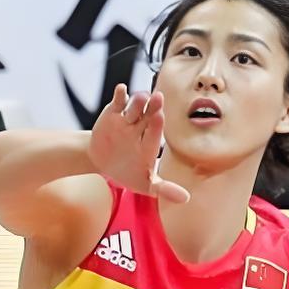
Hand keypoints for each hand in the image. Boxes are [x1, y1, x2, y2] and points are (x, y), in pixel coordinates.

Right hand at [89, 84, 189, 203]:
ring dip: (137, 101)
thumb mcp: (145, 184)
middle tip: (157, 98)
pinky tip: (122, 89)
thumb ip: (164, 189)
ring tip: (140, 97)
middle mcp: (141, 128)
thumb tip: (186, 199)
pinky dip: (120, 95)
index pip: (155, 131)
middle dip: (152, 107)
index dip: (156, 124)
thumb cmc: (127, 173)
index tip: (159, 117)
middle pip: (147, 115)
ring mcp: (128, 119)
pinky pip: (118, 102)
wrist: (102, 163)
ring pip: (134, 107)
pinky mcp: (113, 113)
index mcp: (150, 142)